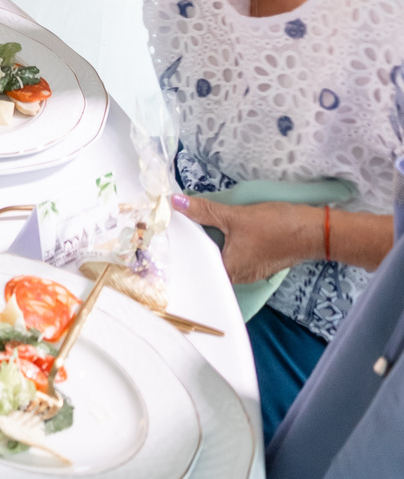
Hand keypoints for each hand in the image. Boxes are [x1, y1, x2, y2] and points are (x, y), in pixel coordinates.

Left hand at [175, 194, 328, 282]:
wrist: (315, 231)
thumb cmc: (277, 227)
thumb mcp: (235, 216)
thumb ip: (203, 211)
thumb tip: (175, 201)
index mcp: (229, 272)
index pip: (196, 267)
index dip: (180, 252)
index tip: (161, 238)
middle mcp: (238, 277)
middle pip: (206, 261)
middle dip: (191, 244)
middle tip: (169, 227)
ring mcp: (249, 270)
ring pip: (219, 256)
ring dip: (206, 242)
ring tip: (184, 226)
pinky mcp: (257, 261)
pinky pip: (231, 253)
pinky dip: (221, 242)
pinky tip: (210, 229)